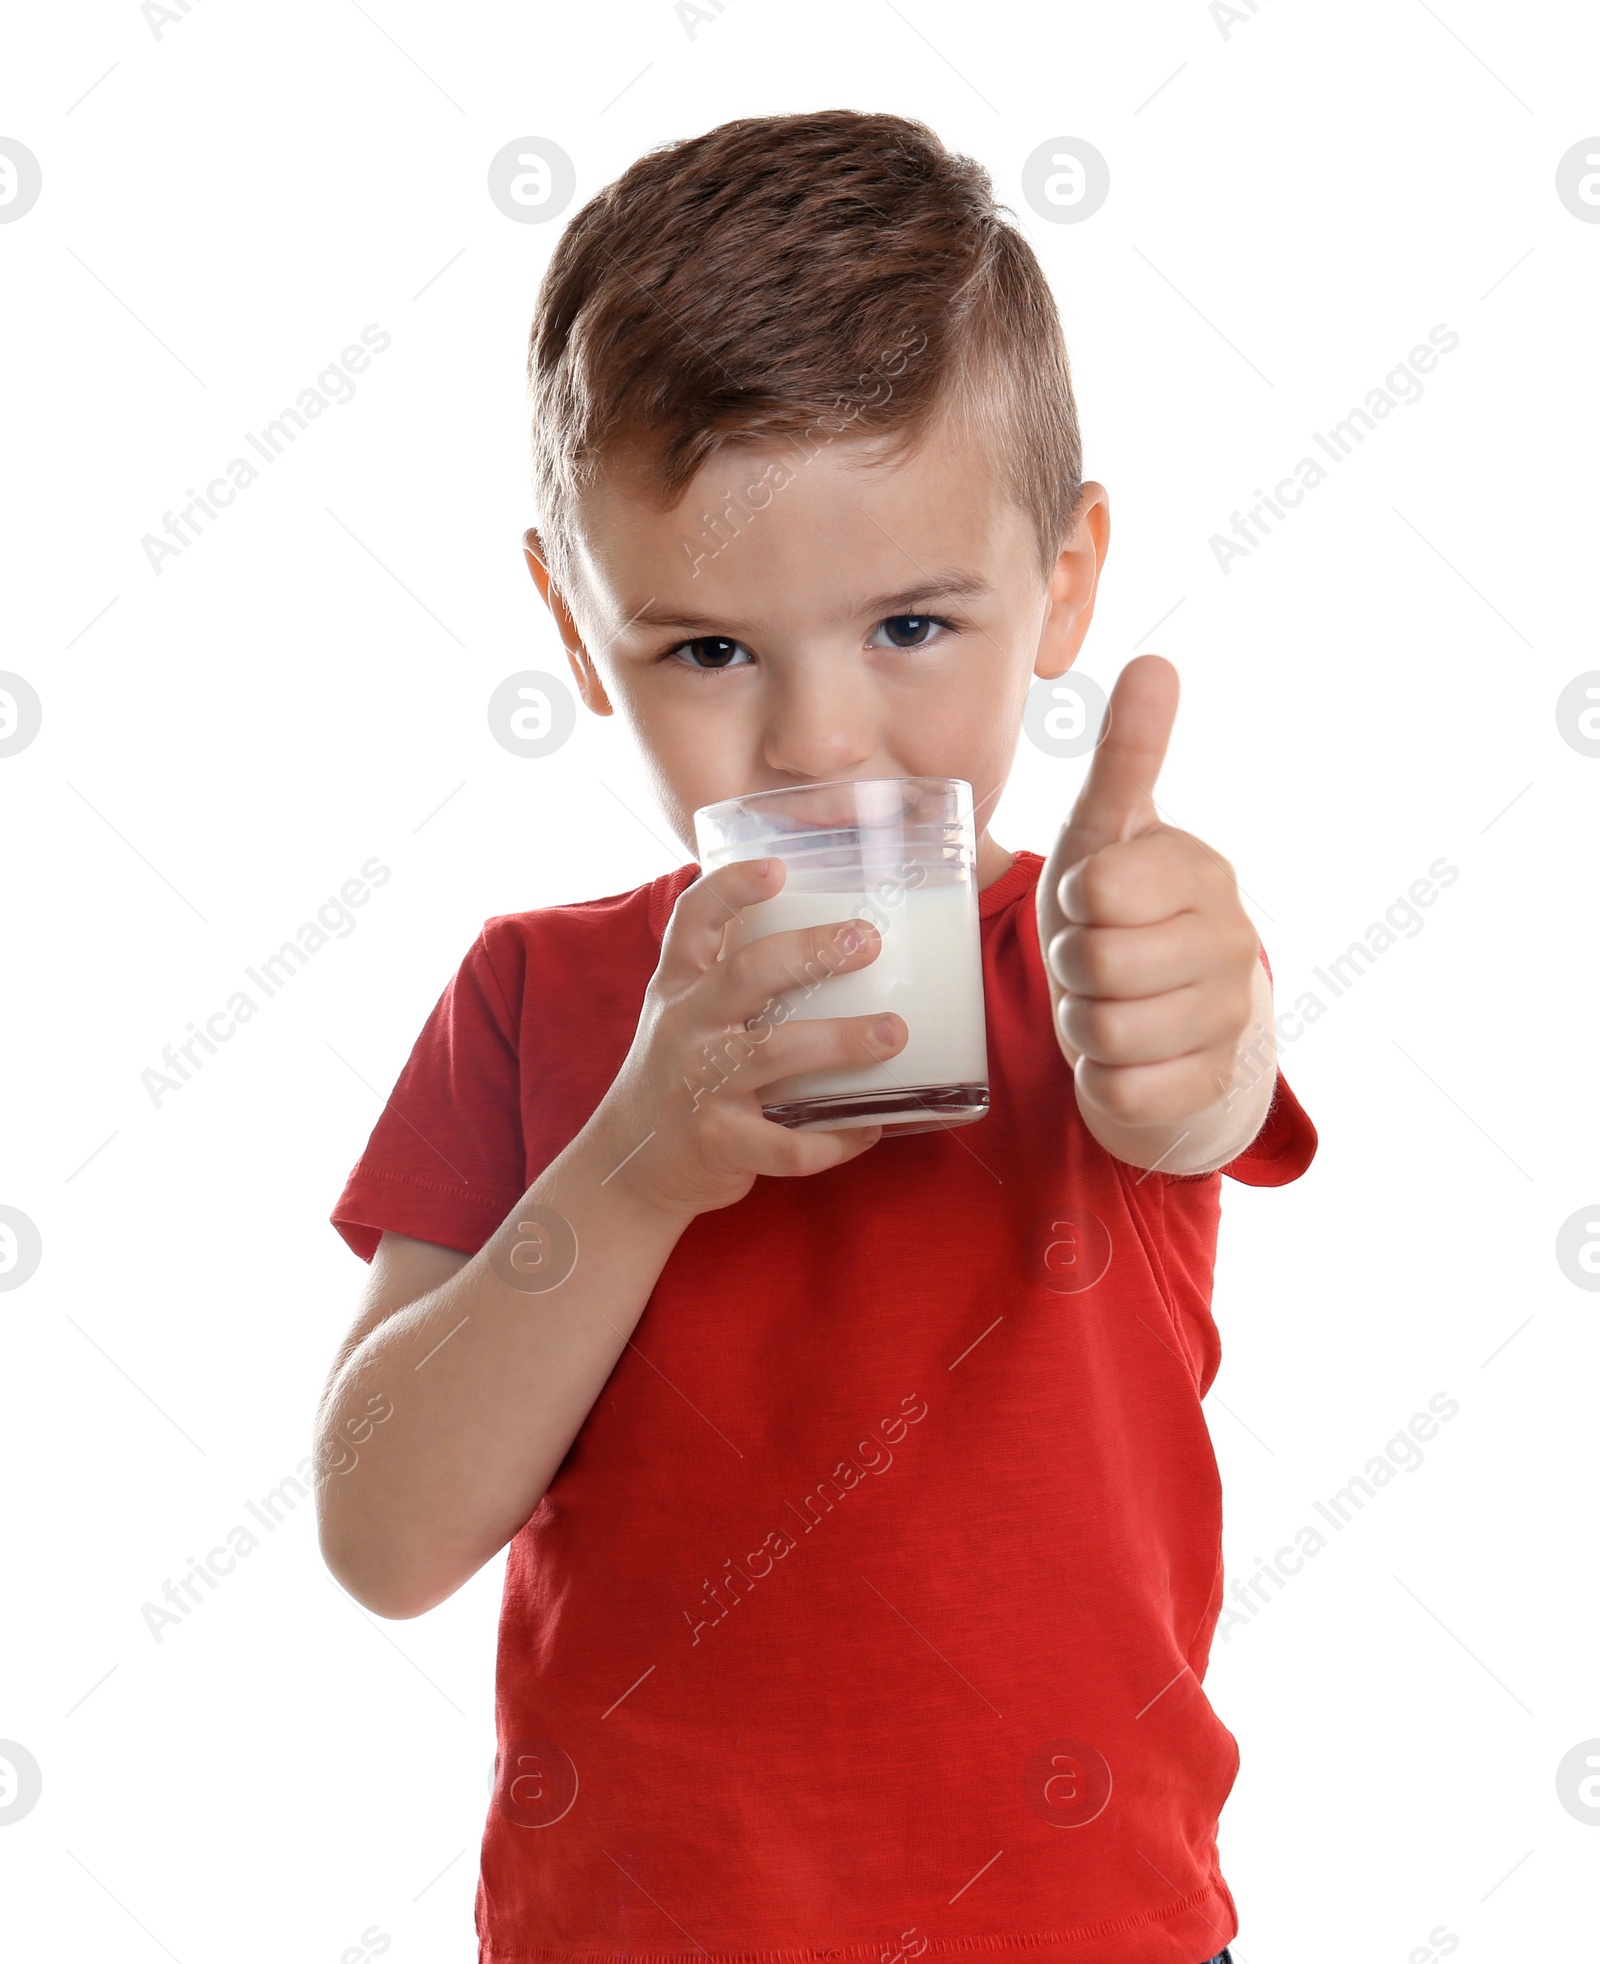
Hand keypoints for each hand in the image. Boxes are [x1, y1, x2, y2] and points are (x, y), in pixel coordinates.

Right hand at [586, 857, 906, 1219]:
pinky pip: (785, 1144)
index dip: (732, 887)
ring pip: (774, 1053)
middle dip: (812, 952)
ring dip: (840, 1040)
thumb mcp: (688, 1012)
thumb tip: (833, 929)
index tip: (777, 868)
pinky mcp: (718, 1142)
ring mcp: (699, 1085)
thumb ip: (735, 973)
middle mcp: (686, 1026)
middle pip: (747, 973)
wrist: (630, 1161)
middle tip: (868, 939)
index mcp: (680, 985)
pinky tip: (870, 1127)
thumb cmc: (680, 1072)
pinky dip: (834, 1140)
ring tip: (893, 1032)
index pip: (694, 919)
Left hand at [1035, 654, 1264, 1144]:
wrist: (1171, 1019)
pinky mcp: (1212, 1086)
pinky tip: (1126, 1056)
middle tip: (1094, 958)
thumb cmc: (1124, 912)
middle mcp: (1230, 941)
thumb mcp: (1109, 832)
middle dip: (1073, 966)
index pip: (1100, 887)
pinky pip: (1124, 1091)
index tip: (1093, 900)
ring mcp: (1228, 1017)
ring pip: (1106, 1031)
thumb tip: (1156, 660)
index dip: (1074, 901)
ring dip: (1084, 1023)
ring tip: (1107, 1004)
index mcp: (1200, 871)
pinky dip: (1104, 1079)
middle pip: (1096, 964)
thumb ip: (1128, 755)